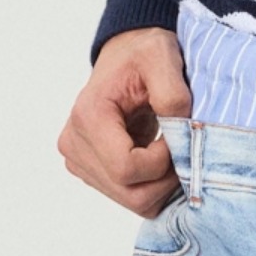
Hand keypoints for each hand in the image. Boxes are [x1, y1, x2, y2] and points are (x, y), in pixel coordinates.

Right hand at [59, 28, 188, 216]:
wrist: (128, 55)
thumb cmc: (143, 53)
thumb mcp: (162, 59)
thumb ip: (172, 96)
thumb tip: (181, 135)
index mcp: (88, 118)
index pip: (126, 169)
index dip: (162, 161)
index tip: (176, 134)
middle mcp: (75, 144)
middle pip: (130, 193)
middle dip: (165, 178)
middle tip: (180, 146)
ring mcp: (79, 161)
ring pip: (132, 201)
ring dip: (160, 184)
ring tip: (169, 149)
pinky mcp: (90, 171)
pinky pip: (130, 197)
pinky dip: (152, 185)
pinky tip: (158, 158)